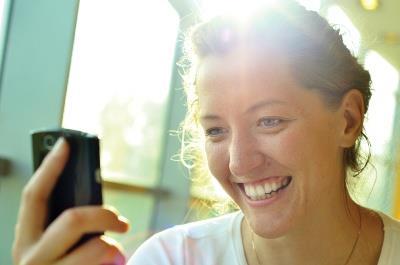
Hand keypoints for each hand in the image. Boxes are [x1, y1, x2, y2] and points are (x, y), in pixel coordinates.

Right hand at [12, 138, 129, 264]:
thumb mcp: (55, 248)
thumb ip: (65, 226)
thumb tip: (94, 202)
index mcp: (25, 241)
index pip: (34, 195)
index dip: (49, 166)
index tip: (66, 143)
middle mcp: (30, 259)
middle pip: (74, 219)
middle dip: (105, 214)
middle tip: (122, 221)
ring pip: (98, 248)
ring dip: (114, 249)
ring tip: (115, 255)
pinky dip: (115, 264)